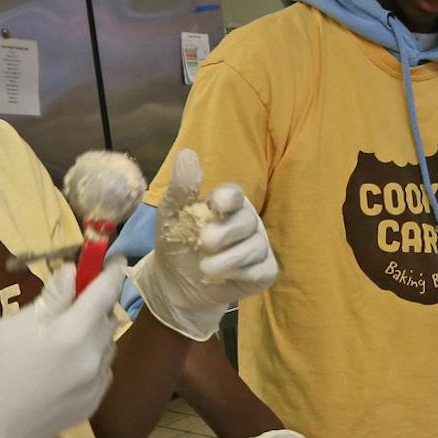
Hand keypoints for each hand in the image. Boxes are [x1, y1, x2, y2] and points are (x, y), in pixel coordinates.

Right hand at [0, 261, 125, 437]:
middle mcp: (92, 359)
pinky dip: (90, 361)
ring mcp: (95, 385)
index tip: (114, 259)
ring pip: (106, 345)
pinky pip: (101, 371)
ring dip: (93, 335)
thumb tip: (73, 271)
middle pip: (108, 319)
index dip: (113, 271)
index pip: (105, 292)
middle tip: (72, 303)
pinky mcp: (93, 404)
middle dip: (95, 306)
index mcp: (73, 334)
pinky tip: (63, 367)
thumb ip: (52, 298)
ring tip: (60, 341)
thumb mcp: (17, 323)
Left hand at [130, 149, 277, 340]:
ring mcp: (259, 246)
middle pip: (248, 221)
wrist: (176, 284)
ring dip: (228, 259)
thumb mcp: (173, 215)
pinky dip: (242, 274)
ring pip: (256, 247)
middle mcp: (248, 221)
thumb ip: (182, 188)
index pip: (235, 195)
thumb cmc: (177, 243)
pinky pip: (263, 270)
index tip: (217, 205)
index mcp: (228, 203)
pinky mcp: (265, 271)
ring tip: (205, 268)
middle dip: (225, 233)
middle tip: (203, 242)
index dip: (229, 199)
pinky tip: (224, 278)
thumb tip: (187, 154)